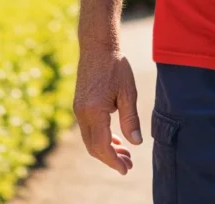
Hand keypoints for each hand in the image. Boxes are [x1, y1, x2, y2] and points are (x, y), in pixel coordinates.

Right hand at [73, 47, 141, 174]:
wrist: (97, 46)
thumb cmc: (115, 66)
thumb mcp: (128, 91)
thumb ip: (130, 118)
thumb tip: (136, 143)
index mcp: (94, 111)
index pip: (102, 146)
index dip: (114, 161)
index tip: (127, 169)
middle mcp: (82, 113)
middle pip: (94, 147)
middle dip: (111, 159)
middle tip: (129, 164)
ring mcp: (78, 109)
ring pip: (90, 139)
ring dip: (106, 149)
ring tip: (125, 153)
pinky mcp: (79, 104)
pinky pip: (88, 129)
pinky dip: (100, 138)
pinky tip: (114, 138)